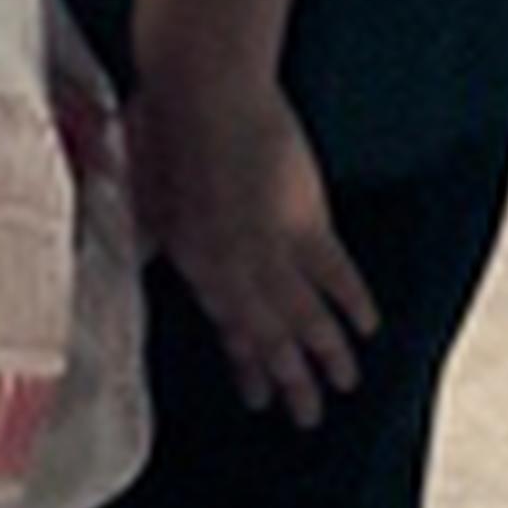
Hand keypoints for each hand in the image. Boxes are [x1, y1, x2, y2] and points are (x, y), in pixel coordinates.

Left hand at [126, 72, 376, 431]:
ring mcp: (269, 251)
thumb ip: (147, 229)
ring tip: (346, 386)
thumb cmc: (160, 125)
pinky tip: (370, 329)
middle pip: (267, 336)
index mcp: (191, 261)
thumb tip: (137, 249)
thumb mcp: (141, 190)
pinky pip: (335, 276)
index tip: (257, 394)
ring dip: (326, 355)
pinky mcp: (304, 222)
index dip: (243, 361)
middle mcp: (231, 270)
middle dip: (288, 380)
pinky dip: (353, 303)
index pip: (225, 325)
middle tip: (308, 419)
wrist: (199, 88)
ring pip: (304, 318)